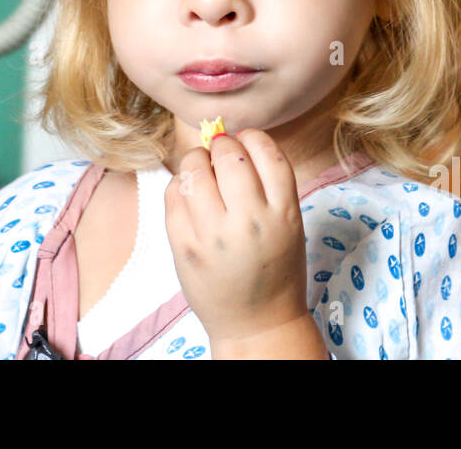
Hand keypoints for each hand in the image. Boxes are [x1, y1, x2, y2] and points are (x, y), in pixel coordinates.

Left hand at [163, 129, 309, 346]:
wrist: (256, 324)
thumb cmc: (275, 269)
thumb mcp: (288, 224)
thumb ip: (266, 185)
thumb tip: (229, 139)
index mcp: (284, 212)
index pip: (267, 152)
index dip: (253, 137)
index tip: (245, 140)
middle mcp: (249, 221)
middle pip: (229, 155)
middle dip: (222, 146)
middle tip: (221, 156)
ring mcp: (213, 234)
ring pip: (194, 169)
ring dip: (196, 160)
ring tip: (201, 170)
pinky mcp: (183, 245)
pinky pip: (172, 194)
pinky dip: (179, 185)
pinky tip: (189, 195)